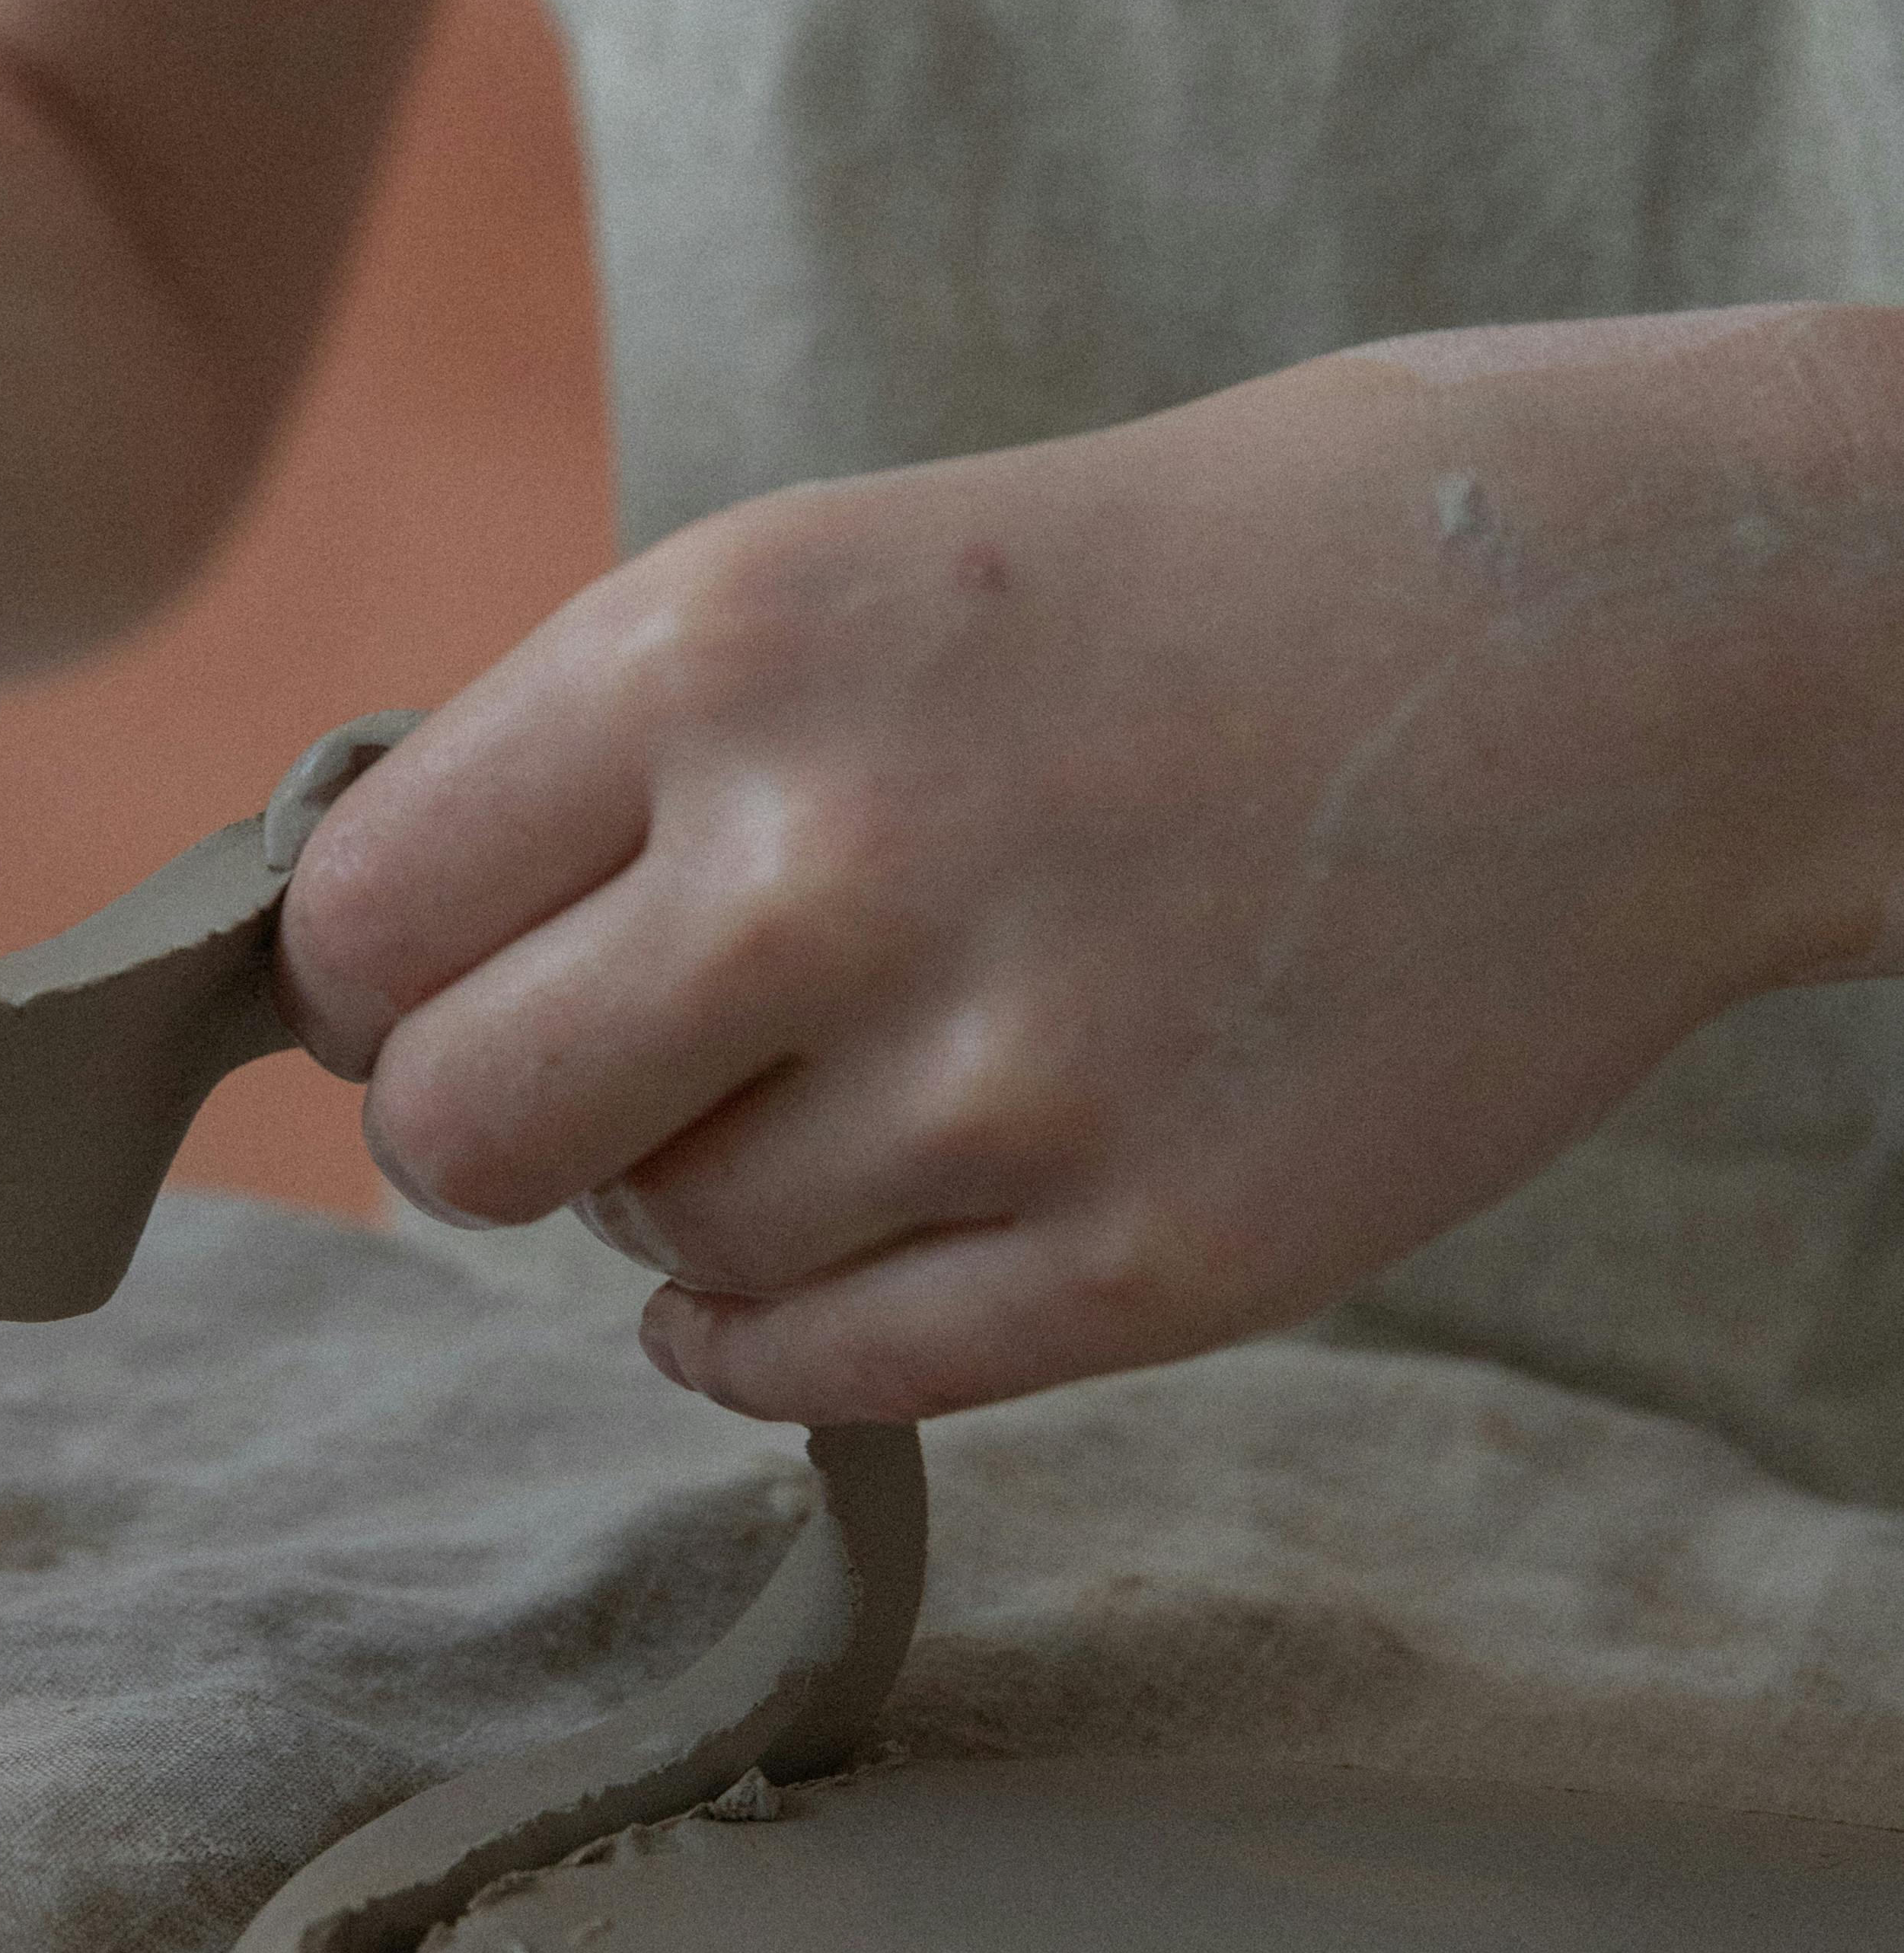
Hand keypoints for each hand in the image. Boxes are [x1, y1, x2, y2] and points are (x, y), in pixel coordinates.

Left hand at [276, 319, 1903, 1422]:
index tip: (436, 977)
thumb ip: (593, 773)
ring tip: (856, 1063)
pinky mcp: (1153, 1258)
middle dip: (491, 1118)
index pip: (357, 923)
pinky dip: (777, 1336)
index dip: (370, 976)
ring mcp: (1000, 1084)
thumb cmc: (1172, 593)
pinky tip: (848, 1230)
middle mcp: (829, 864)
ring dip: (700, 1194)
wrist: (1595, 642)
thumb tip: (364, 984)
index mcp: (723, 650)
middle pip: (456, 1131)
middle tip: (602, 1069)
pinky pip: (824, 1375)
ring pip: (662, 1254)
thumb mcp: (829, 578)